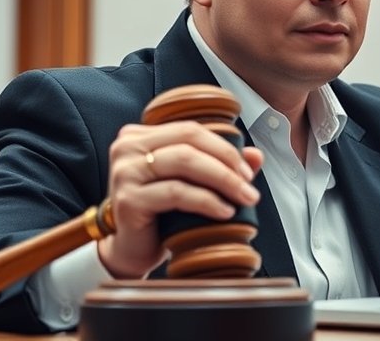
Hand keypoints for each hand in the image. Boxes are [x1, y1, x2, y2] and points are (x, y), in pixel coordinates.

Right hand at [97, 121, 262, 277]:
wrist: (133, 250)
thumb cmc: (162, 213)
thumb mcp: (193, 183)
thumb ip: (221, 165)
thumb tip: (255, 154)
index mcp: (140, 136)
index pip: (190, 130)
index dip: (224, 147)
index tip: (248, 170)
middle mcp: (127, 148)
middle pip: (189, 141)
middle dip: (227, 162)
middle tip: (249, 184)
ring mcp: (124, 172)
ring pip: (184, 162)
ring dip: (222, 180)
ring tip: (244, 198)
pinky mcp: (128, 199)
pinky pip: (176, 192)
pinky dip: (207, 200)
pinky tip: (225, 211)